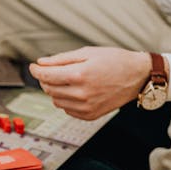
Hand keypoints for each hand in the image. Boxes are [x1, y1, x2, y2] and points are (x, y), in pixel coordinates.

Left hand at [29, 47, 151, 119]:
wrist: (137, 77)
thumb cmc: (115, 61)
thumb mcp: (88, 53)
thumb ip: (62, 59)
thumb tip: (42, 63)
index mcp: (80, 75)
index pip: (47, 76)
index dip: (36, 70)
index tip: (33, 67)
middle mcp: (81, 94)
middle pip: (49, 89)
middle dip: (45, 79)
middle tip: (51, 71)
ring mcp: (85, 107)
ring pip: (56, 101)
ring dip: (55, 90)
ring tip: (67, 80)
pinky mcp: (89, 115)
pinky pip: (67, 110)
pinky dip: (66, 100)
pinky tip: (75, 91)